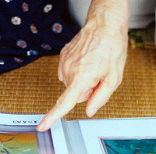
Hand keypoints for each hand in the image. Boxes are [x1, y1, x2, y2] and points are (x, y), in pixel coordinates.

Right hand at [37, 5, 127, 131]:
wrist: (104, 24)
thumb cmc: (111, 48)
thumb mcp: (114, 78)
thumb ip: (101, 98)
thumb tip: (89, 111)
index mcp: (81, 78)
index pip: (64, 103)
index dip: (52, 117)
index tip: (42, 126)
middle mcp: (69, 71)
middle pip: (75, 95)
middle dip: (87, 89)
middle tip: (98, 76)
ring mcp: (64, 63)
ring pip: (72, 84)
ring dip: (82, 79)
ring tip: (93, 66)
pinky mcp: (62, 57)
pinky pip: (69, 73)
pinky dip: (78, 70)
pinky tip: (86, 61)